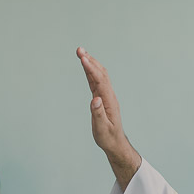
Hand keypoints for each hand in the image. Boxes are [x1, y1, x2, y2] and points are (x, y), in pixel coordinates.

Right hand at [77, 47, 141, 186]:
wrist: (115, 143)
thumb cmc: (108, 137)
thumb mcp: (102, 128)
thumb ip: (98, 114)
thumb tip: (95, 99)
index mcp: (109, 101)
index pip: (100, 80)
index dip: (91, 69)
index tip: (82, 58)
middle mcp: (109, 95)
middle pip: (100, 73)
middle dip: (90, 60)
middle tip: (79, 49)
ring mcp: (106, 96)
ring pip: (99, 75)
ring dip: (90, 63)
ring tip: (81, 52)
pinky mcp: (102, 98)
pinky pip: (96, 82)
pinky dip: (90, 72)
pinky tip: (85, 66)